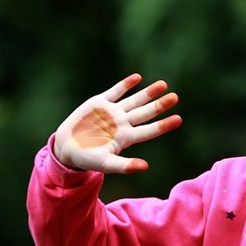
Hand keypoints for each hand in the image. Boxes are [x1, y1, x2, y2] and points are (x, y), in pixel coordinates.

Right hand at [53, 73, 181, 173]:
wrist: (67, 148)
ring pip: (134, 100)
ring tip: (163, 84)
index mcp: (126, 138)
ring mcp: (112, 112)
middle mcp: (123, 123)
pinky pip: (116, 91)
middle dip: (160, 105)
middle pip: (145, 113)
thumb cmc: (88, 160)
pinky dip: (126, 85)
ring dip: (148, 93)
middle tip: (175, 97)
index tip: (178, 119)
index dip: (164, 125)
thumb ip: (125, 165)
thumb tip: (145, 167)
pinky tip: (137, 78)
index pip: (149, 130)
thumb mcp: (106, 164)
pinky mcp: (100, 102)